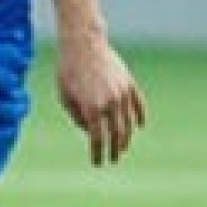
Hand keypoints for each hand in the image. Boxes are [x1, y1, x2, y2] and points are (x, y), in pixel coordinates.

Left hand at [56, 39, 146, 166]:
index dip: (98, 153)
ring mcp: (122, 93)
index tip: (98, 163)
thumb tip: (90, 131)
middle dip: (114, 150)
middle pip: (117, 135)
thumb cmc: (68, 69)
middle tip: (112, 159)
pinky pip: (139, 105)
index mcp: (92, 107)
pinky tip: (139, 126)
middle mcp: (110, 103)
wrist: (83, 43)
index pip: (98, 139)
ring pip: (129, 123)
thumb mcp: (65, 96)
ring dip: (126, 137)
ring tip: (122, 146)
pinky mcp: (129, 83)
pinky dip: (140, 117)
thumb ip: (77, 117)